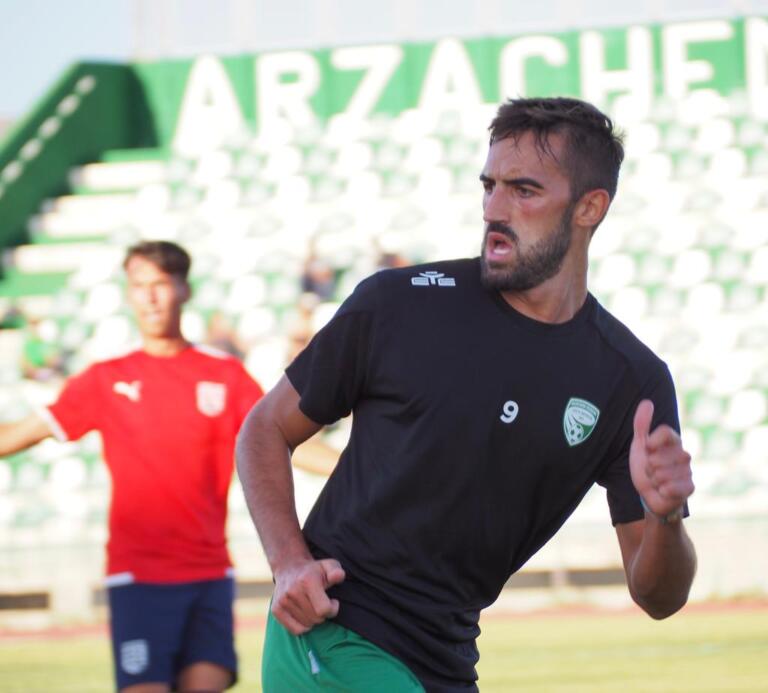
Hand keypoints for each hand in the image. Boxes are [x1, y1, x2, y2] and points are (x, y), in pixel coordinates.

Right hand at [272, 557, 345, 634]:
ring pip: (307, 626)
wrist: (289, 567)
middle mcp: (293, 591)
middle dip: (323, 614)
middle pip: (316, 619)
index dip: (333, 609)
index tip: (333, 601)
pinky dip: (303, 626)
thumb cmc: (314, 570)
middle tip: (322, 604)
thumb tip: (338, 576)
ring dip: (313, 620)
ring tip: (312, 606)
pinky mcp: (276, 609)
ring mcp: (283, 601)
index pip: (324, 609)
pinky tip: (305, 614)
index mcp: (307, 581)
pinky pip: (295, 630)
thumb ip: (336, 571)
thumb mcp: (328, 566)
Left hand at [629, 400, 693, 517]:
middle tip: (651, 470)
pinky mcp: (689, 487)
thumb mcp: (640, 444)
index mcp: (673, 442)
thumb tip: (647, 401)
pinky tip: (663, 490)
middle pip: (659, 457)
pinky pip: (672, 487)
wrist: (651, 494)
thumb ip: (642, 424)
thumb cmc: (646, 467)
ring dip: (654, 479)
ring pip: (662, 474)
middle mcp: (683, 454)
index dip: (652, 441)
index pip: (665, 432)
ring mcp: (687, 471)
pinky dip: (663, 490)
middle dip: (649, 466)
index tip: (647, 448)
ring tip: (657, 480)